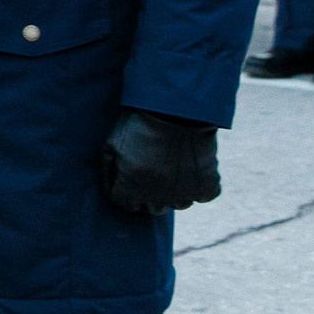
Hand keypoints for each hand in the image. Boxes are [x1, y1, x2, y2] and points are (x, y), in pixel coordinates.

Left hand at [98, 108, 220, 214]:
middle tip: (156, 168)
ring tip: (176, 167)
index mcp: (132, 187)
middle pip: (152, 207)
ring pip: (178, 204)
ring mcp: (184, 192)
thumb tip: (111, 189)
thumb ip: (107, 170)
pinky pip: (203, 196)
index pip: (124, 203)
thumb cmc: (140, 122)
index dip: (127, 188)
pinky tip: (194, 170)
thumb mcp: (111, 143)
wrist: (177, 106)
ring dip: (175, 191)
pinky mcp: (207, 185)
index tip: (133, 175)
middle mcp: (157, 195)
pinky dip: (200, 186)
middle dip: (150, 191)